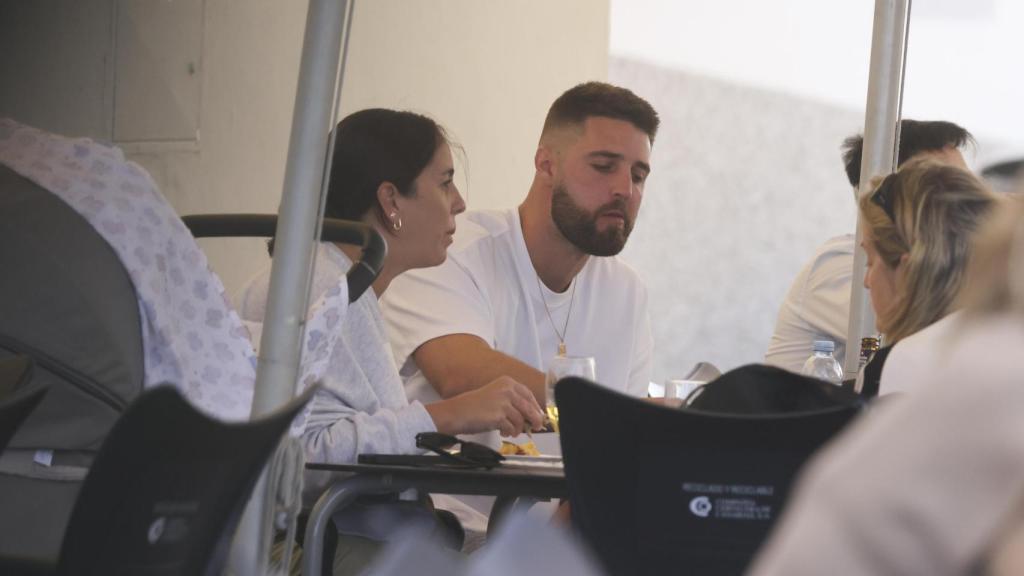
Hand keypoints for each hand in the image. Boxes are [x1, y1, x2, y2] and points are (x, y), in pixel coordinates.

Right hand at [426, 376, 545, 436]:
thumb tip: (530, 416)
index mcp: (507, 382)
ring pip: (521, 420)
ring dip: (517, 429)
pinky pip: (511, 428)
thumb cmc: (473, 407)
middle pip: (529, 408)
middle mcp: (507, 389)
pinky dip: (508, 432)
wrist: (456, 413)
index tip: (538, 416)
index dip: (535, 407)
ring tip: (510, 432)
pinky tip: (502, 432)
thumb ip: (512, 403)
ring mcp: (503, 402)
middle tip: (535, 428)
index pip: (529, 395)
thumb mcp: (496, 397)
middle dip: (534, 420)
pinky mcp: (499, 415)